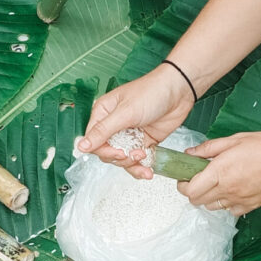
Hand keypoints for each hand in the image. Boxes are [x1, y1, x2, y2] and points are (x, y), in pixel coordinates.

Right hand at [78, 64, 195, 175]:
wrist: (179, 90)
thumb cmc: (151, 92)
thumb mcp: (125, 112)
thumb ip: (103, 131)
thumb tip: (81, 146)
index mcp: (104, 114)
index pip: (94, 140)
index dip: (104, 151)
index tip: (119, 152)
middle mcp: (115, 125)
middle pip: (107, 152)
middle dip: (120, 157)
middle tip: (135, 154)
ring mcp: (130, 134)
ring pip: (122, 159)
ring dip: (132, 164)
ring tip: (143, 157)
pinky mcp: (144, 141)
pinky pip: (137, 160)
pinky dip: (141, 167)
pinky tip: (148, 170)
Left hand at [178, 131, 260, 215]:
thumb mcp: (235, 139)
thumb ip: (209, 148)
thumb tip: (191, 153)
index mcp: (219, 171)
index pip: (190, 189)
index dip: (183, 185)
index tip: (185, 176)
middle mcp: (226, 189)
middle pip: (197, 201)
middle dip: (193, 191)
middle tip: (198, 179)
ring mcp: (238, 200)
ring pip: (212, 207)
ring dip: (209, 197)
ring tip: (216, 184)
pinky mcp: (250, 206)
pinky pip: (230, 211)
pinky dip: (226, 204)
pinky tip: (232, 191)